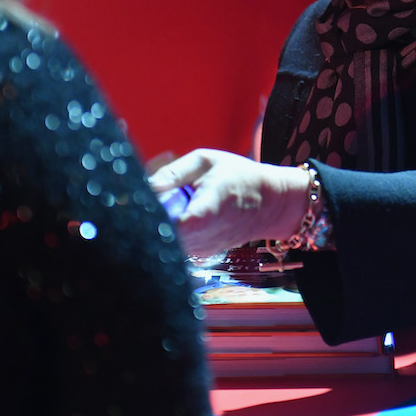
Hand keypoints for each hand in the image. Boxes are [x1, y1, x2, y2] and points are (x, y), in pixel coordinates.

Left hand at [148, 148, 310, 256]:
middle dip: (153, 218)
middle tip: (160, 198)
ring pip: (167, 242)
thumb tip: (145, 185)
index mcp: (205, 211)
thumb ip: (174, 173)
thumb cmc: (240, 177)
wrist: (271, 203)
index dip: (151, 216)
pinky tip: (185, 215)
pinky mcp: (202, 254)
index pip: (168, 226)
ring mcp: (203, 250)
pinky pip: (177, 245)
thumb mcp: (206, 161)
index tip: (144, 201)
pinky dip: (174, 231)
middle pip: (162, 236)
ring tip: (179, 204)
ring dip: (164, 225)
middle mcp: (204, 237)